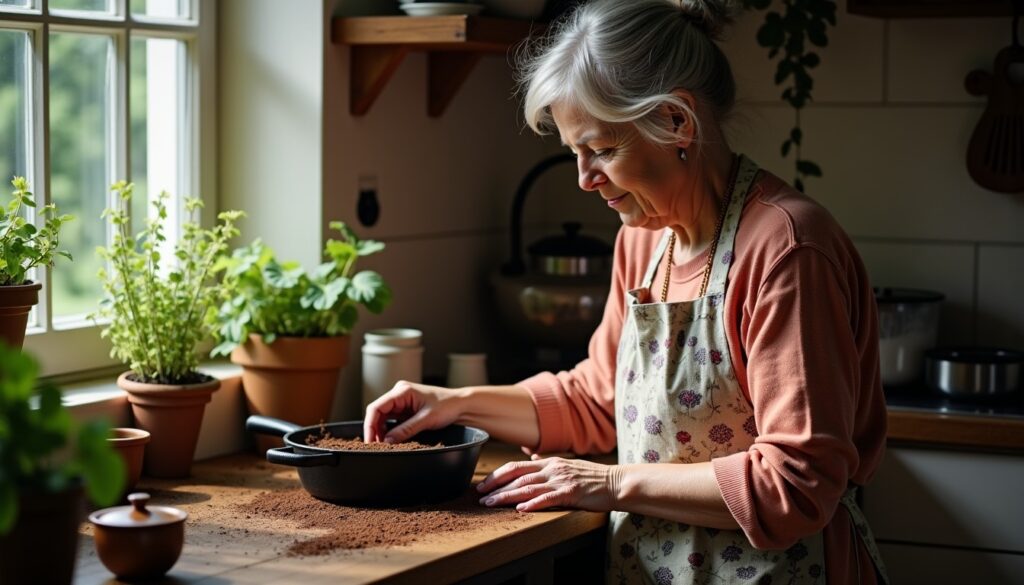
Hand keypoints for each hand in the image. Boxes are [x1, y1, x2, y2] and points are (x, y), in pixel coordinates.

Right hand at [363, 381, 462, 443]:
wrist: (462, 405)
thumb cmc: (448, 406)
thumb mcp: (426, 419)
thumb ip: (406, 430)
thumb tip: (388, 441)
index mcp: (402, 391)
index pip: (376, 407)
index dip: (370, 424)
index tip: (370, 440)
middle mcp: (399, 394)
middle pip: (377, 413)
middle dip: (375, 430)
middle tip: (376, 446)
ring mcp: (402, 401)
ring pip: (383, 417)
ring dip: (381, 431)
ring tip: (383, 445)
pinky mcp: (406, 409)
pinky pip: (392, 420)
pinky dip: (390, 431)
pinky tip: (391, 440)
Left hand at [476, 455, 618, 512]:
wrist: (616, 482)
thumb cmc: (593, 478)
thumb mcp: (568, 466)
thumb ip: (548, 465)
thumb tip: (532, 460)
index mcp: (550, 462)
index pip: (517, 465)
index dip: (498, 474)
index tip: (484, 483)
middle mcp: (552, 469)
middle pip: (517, 476)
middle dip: (496, 485)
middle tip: (480, 495)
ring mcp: (561, 480)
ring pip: (527, 487)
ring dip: (506, 496)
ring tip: (491, 503)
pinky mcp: (571, 493)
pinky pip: (547, 498)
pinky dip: (532, 503)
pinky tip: (520, 508)